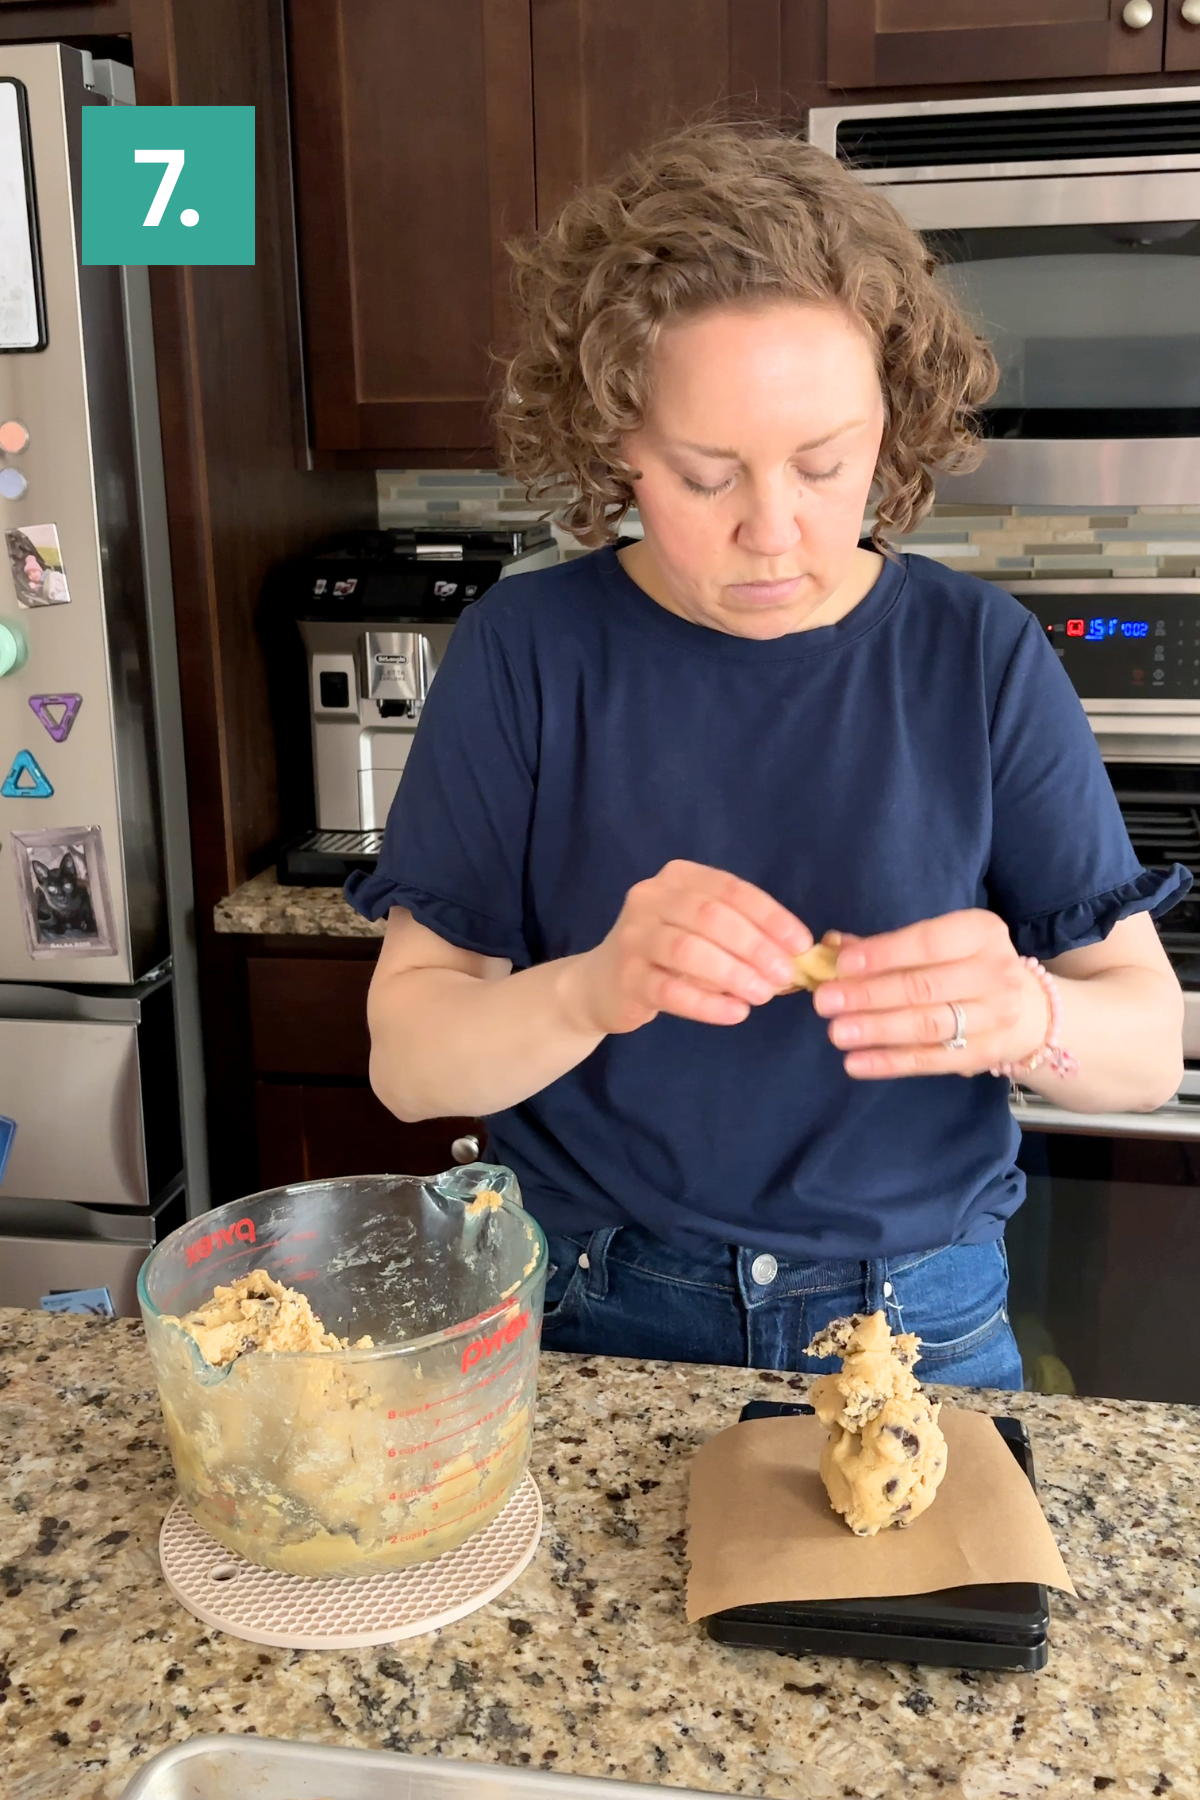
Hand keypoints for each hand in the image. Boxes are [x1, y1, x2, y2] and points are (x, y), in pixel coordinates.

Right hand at [562, 860, 810, 1034]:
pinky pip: (671, 991)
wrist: (601, 984)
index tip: (801, 945)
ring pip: (689, 950)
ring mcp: (633, 936)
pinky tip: (736, 1014)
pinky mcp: (625, 977)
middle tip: (785, 976)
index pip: (731, 890)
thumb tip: (794, 955)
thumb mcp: (700, 930)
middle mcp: (650, 898)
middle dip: (755, 947)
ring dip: (734, 974)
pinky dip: (708, 1004)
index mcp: (678, 877)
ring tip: (763, 995)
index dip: (771, 917)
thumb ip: (740, 933)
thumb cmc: (666, 954)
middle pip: (712, 917)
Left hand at [812, 909, 1046, 1078]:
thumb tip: (830, 948)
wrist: (1026, 1008)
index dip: (883, 955)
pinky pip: (931, 1059)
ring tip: (837, 1033)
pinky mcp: (985, 1053)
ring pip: (928, 1025)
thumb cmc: (964, 965)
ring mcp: (995, 1016)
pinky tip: (856, 1064)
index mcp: (980, 932)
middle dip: (870, 995)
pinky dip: (891, 1063)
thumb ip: (884, 946)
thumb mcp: (937, 944)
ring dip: (878, 1030)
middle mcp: (995, 972)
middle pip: (924, 987)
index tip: (842, 966)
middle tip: (826, 1003)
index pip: (927, 943)